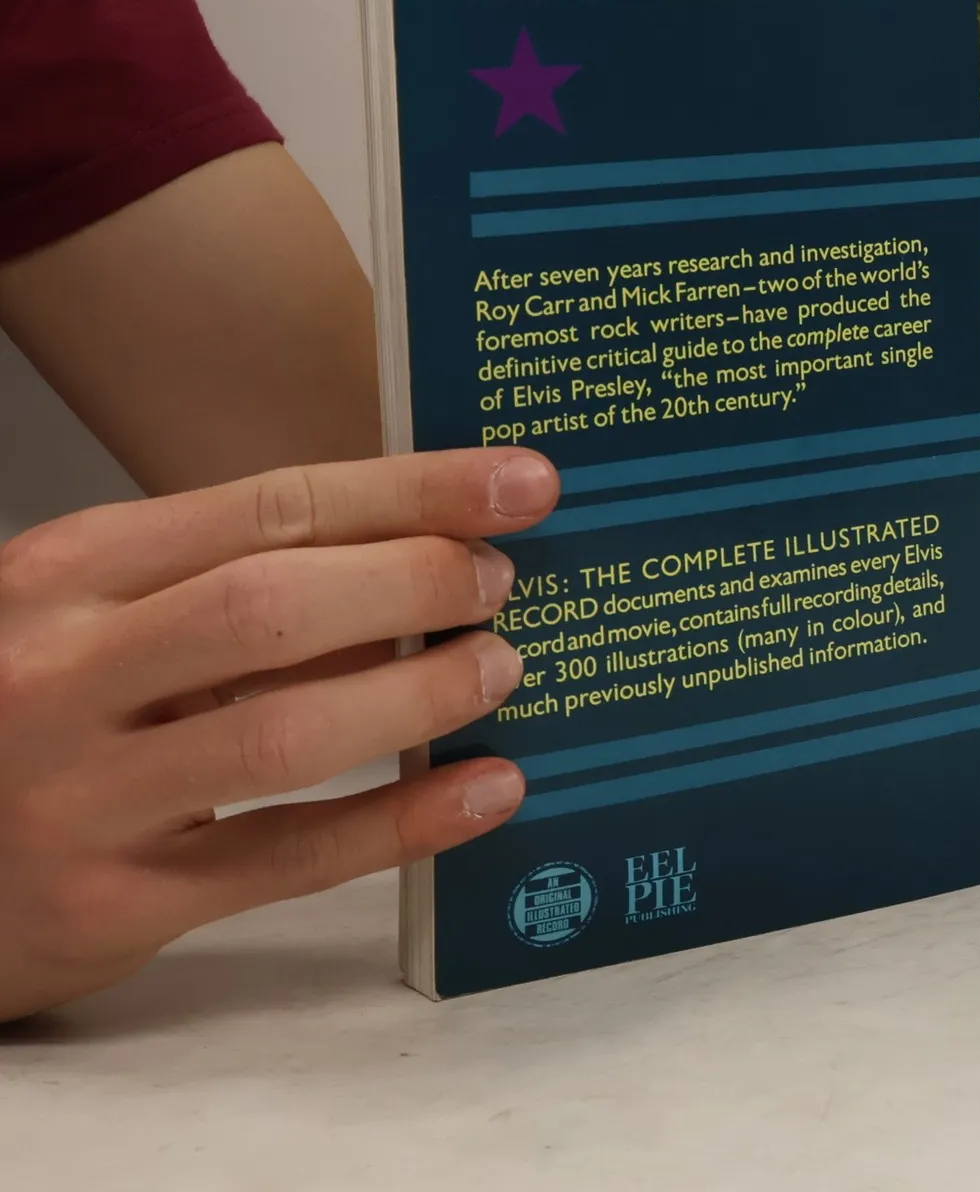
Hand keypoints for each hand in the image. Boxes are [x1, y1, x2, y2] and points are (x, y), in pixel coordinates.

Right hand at [0, 446, 557, 1022]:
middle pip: (274, 606)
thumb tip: (430, 551)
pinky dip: (401, 822)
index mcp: (68, 569)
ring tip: (497, 670)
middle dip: (417, 584)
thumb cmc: (38, 709)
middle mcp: (59, 672)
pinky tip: (486, 790)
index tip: (523, 484)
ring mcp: (76, 795)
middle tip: (501, 584)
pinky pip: (282, 858)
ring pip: (283, 733)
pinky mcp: (107, 904)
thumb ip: (235, 582)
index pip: (273, 505)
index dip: (414, 492)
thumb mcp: (103, 614)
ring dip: (418, 697)